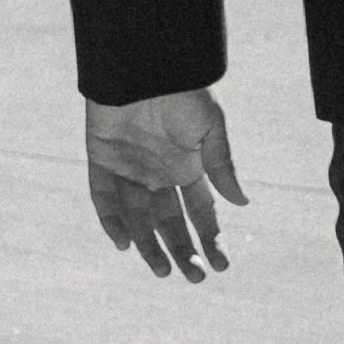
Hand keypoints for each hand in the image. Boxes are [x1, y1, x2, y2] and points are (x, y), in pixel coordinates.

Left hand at [85, 87, 247, 282]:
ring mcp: (129, 169)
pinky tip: (123, 243)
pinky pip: (103, 197)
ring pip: (138, 217)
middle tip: (194, 277)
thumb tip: (242, 204)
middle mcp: (158, 173)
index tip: (222, 264)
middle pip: (170, 222)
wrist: (144, 65)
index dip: (211, 237)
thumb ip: (222, 167)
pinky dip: (111, 220)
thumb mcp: (211, 130)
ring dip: (149, 245)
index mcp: (187, 166)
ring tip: (162, 271)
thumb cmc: (182, 93)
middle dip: (183, 249)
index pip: (200, 211)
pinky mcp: (100, 159)